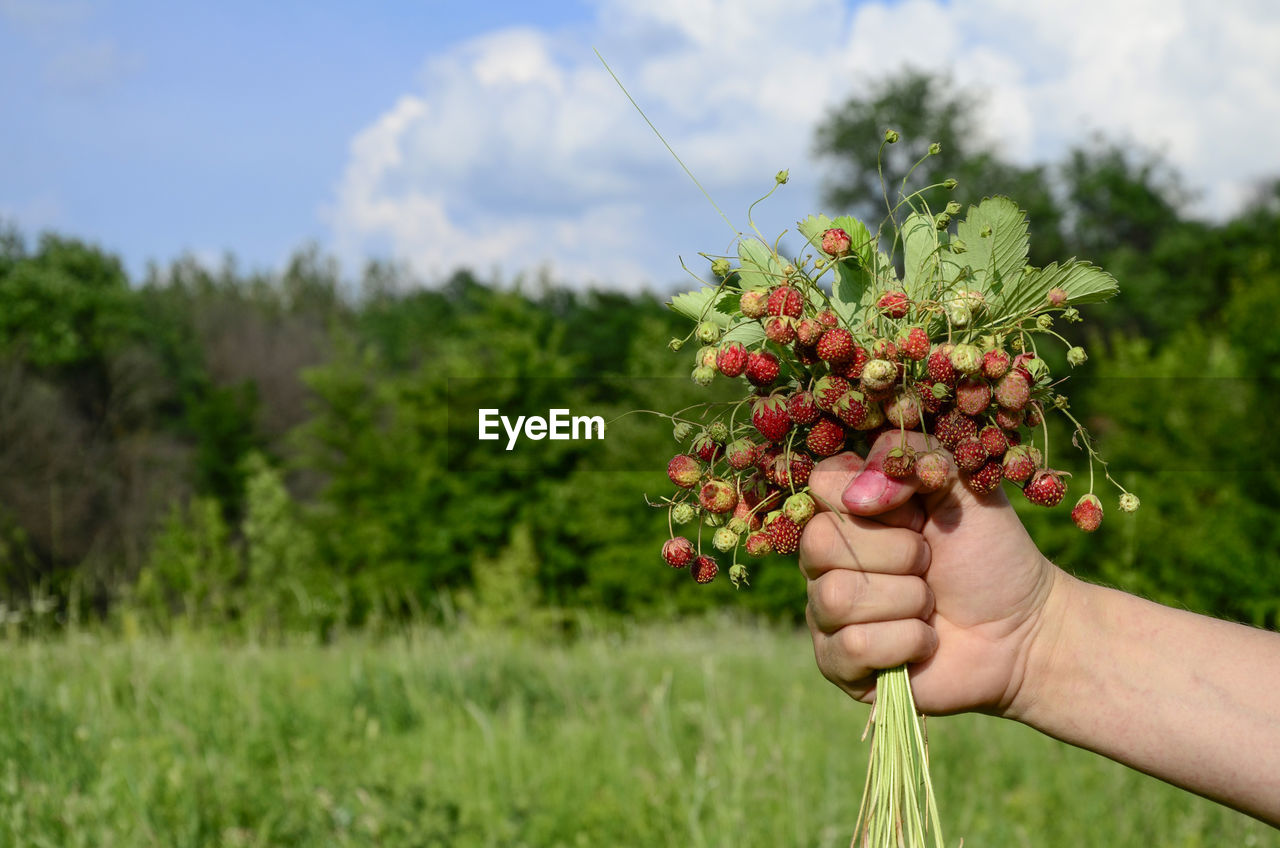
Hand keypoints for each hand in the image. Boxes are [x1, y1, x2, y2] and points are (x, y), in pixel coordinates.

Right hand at [799, 432, 1061, 716]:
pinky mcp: (839, 664)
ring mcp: (826, 613)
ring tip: (931, 604)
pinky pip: (853, 646)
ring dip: (907, 600)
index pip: (821, 486)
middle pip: (820, 544)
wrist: (1025, 626)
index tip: (917, 513)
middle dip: (898, 554)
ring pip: (837, 597)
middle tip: (930, 563)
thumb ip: (909, 459)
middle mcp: (825, 560)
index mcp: (846, 511)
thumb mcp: (961, 482)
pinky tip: (925, 640)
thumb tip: (858, 498)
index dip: (877, 500)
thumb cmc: (990, 551)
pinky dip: (906, 641)